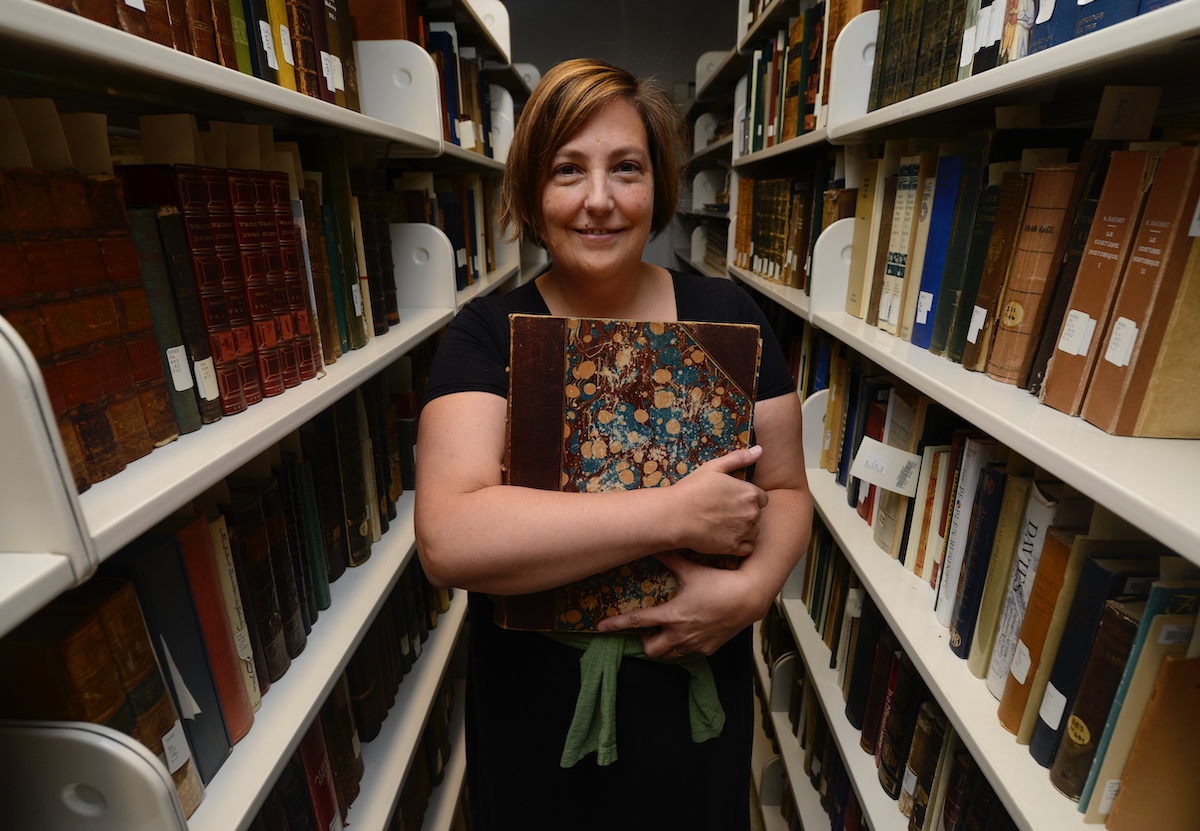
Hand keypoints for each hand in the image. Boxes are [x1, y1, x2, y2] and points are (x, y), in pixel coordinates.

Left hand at [596, 550, 770, 657]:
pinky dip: (687, 644)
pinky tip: (692, 631)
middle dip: (645, 642)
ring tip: (667, 631)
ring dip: (665, 645)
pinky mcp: (709, 648)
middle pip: (651, 650)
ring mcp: (695, 644)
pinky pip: (691, 652)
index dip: (616, 624)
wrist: (749, 597)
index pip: (636, 622)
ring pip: (670, 654)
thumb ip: (670, 559)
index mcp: (671, 616)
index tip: (601, 626)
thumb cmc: (720, 582)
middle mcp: (680, 634)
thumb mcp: (691, 569)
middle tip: (647, 630)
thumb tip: (655, 545)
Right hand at [668, 445, 768, 557]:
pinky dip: (739, 544)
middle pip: (757, 515)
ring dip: (743, 529)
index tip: (733, 499)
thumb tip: (760, 450)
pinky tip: (724, 537)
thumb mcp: (714, 467)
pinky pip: (746, 548)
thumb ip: (739, 458)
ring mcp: (743, 532)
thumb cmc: (692, 489)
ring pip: (753, 532)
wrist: (674, 516)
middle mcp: (751, 513)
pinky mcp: (733, 548)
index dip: (748, 498)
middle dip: (745, 513)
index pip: (762, 498)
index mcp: (750, 493)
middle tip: (724, 511)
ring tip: (723, 524)